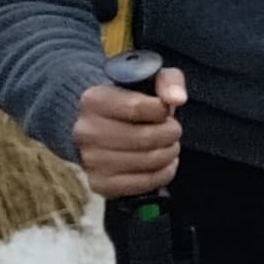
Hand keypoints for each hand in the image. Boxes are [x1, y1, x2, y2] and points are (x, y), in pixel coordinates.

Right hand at [76, 67, 185, 198]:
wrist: (98, 127)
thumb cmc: (129, 101)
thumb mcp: (149, 80)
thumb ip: (167, 82)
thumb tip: (177, 99)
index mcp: (93, 100)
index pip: (137, 107)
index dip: (161, 110)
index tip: (164, 110)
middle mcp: (86, 131)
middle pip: (145, 138)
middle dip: (170, 133)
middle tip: (173, 130)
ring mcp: (90, 160)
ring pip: (148, 161)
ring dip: (169, 153)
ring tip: (168, 144)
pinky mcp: (100, 183)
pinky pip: (143, 183)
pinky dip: (163, 173)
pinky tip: (165, 163)